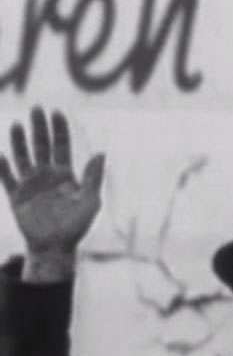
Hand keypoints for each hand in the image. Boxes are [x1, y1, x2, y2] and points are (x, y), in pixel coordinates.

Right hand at [0, 107, 104, 254]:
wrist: (56, 247)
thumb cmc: (76, 226)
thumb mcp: (90, 201)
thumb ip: (93, 177)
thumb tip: (101, 152)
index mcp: (65, 175)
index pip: (61, 147)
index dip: (59, 130)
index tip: (56, 112)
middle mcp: (46, 175)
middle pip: (41, 146)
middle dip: (39, 127)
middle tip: (37, 108)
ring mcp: (30, 183)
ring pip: (23, 157)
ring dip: (20, 141)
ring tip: (18, 124)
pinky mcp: (16, 195)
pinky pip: (8, 178)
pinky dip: (4, 167)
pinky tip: (2, 155)